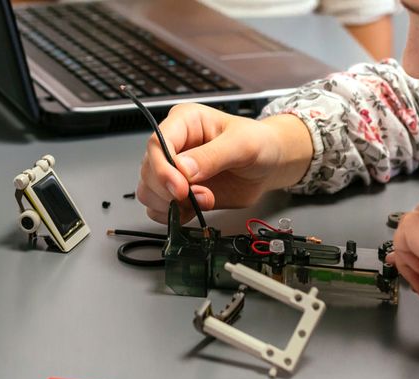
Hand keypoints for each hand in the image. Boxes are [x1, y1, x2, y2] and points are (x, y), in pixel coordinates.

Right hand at [136, 104, 312, 223]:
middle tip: (203, 196)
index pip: (156, 144)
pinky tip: (197, 209)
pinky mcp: (179, 192)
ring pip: (149, 191)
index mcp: (184, 122)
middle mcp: (174, 145)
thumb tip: (183, 169)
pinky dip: (174, 215)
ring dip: (172, 204)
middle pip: (148, 170)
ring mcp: (174, 170)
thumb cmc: (259, 143)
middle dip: (171, 190)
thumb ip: (213, 156)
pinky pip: (160, 209)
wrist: (270, 164)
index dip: (163, 169)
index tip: (180, 188)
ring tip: (205, 200)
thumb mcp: (243, 144)